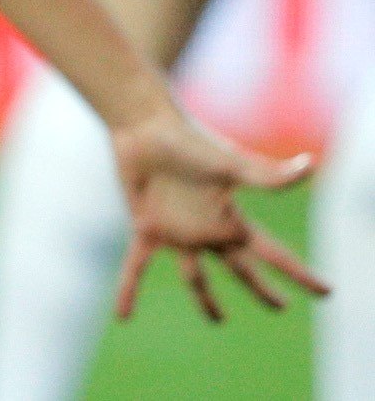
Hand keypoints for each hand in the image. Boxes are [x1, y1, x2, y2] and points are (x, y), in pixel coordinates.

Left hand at [109, 102, 326, 321]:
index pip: (273, 253)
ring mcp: (177, 232)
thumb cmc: (189, 139)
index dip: (298, 273)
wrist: (144, 126)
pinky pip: (137, 265)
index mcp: (232, 219)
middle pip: (241, 269)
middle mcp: (208, 229)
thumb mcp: (231, 162)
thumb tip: (310, 164)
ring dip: (205, 300)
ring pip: (195, 276)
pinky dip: (129, 289)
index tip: (324, 290)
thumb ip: (268, 174)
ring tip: (218, 321)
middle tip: (280, 306)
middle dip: (262, 289)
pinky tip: (122, 316)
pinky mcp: (146, 227)